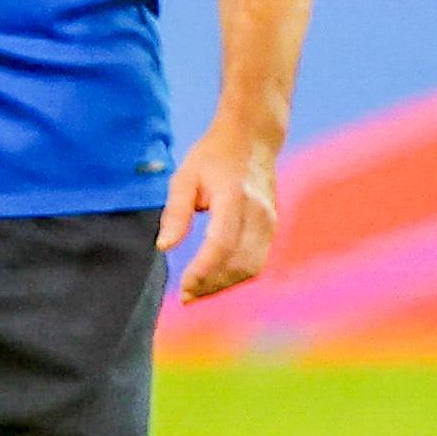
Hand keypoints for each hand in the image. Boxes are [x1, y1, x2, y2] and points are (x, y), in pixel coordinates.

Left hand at [159, 117, 285, 302]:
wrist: (253, 139)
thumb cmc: (213, 156)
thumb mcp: (185, 177)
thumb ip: (176, 213)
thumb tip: (164, 247)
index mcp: (234, 196)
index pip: (222, 243)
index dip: (204, 270)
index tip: (184, 287)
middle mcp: (258, 212)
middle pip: (238, 262)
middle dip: (211, 285)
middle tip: (185, 296)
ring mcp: (269, 221)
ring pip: (251, 268)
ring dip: (224, 285)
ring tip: (197, 291)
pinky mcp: (272, 228)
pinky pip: (257, 262)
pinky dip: (236, 276)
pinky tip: (215, 279)